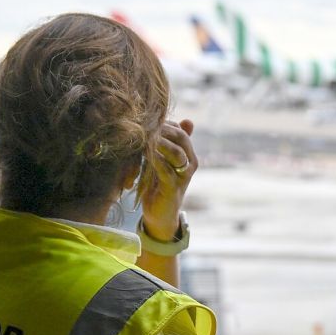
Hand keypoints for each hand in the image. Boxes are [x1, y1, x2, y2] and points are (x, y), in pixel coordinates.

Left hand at [141, 119, 197, 241]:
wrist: (160, 214)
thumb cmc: (158, 185)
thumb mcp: (162, 161)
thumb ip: (166, 144)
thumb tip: (177, 122)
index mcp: (189, 156)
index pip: (181, 132)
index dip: (166, 124)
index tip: (148, 121)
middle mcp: (190, 165)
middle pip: (182, 139)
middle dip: (164, 129)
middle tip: (146, 124)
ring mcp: (183, 177)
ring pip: (176, 153)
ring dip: (161, 142)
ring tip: (147, 135)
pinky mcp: (173, 189)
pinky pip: (166, 170)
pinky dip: (156, 160)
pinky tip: (145, 154)